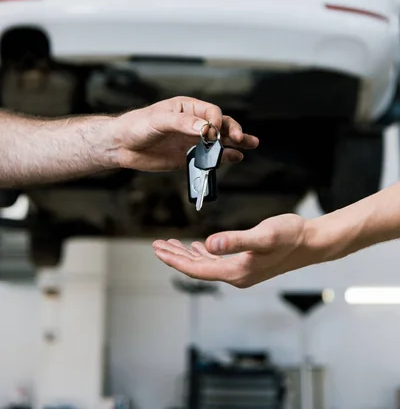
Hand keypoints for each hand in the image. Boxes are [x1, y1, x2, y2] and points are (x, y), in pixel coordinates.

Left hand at [111, 96, 258, 171]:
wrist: (121, 145)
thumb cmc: (137, 125)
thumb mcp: (158, 120)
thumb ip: (182, 123)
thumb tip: (205, 128)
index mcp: (187, 108)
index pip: (211, 112)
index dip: (217, 122)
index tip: (214, 133)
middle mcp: (192, 123)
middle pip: (221, 125)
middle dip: (233, 130)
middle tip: (242, 139)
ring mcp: (191, 140)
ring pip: (219, 141)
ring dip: (236, 142)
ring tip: (252, 145)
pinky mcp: (187, 156)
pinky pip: (209, 157)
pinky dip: (223, 157)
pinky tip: (235, 158)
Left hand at [153, 214, 319, 287]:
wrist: (312, 242)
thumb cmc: (290, 236)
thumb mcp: (263, 235)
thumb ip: (235, 240)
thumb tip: (208, 244)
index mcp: (236, 273)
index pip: (197, 269)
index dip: (175, 260)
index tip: (157, 250)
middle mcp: (237, 276)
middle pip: (197, 269)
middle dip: (175, 257)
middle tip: (156, 246)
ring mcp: (242, 271)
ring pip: (206, 265)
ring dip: (187, 255)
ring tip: (170, 246)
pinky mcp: (247, 263)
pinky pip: (218, 262)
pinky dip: (204, 254)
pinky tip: (199, 247)